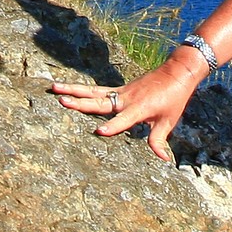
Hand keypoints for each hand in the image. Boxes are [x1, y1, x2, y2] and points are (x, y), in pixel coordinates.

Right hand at [51, 46, 207, 162]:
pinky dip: (82, 89)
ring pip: (93, 92)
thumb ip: (159, 140)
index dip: (113, 126)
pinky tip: (68, 88)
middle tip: (62, 102)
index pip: (123, 120)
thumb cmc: (173, 98)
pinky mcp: (119, 89)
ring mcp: (121, 92)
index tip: (99, 132)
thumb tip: (162, 159)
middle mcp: (127, 99)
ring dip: (73, 90)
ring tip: (55, 88)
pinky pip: (98, 89)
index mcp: (140, 108)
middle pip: (100, 103)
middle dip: (80, 104)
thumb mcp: (169, 121)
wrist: (176, 72)